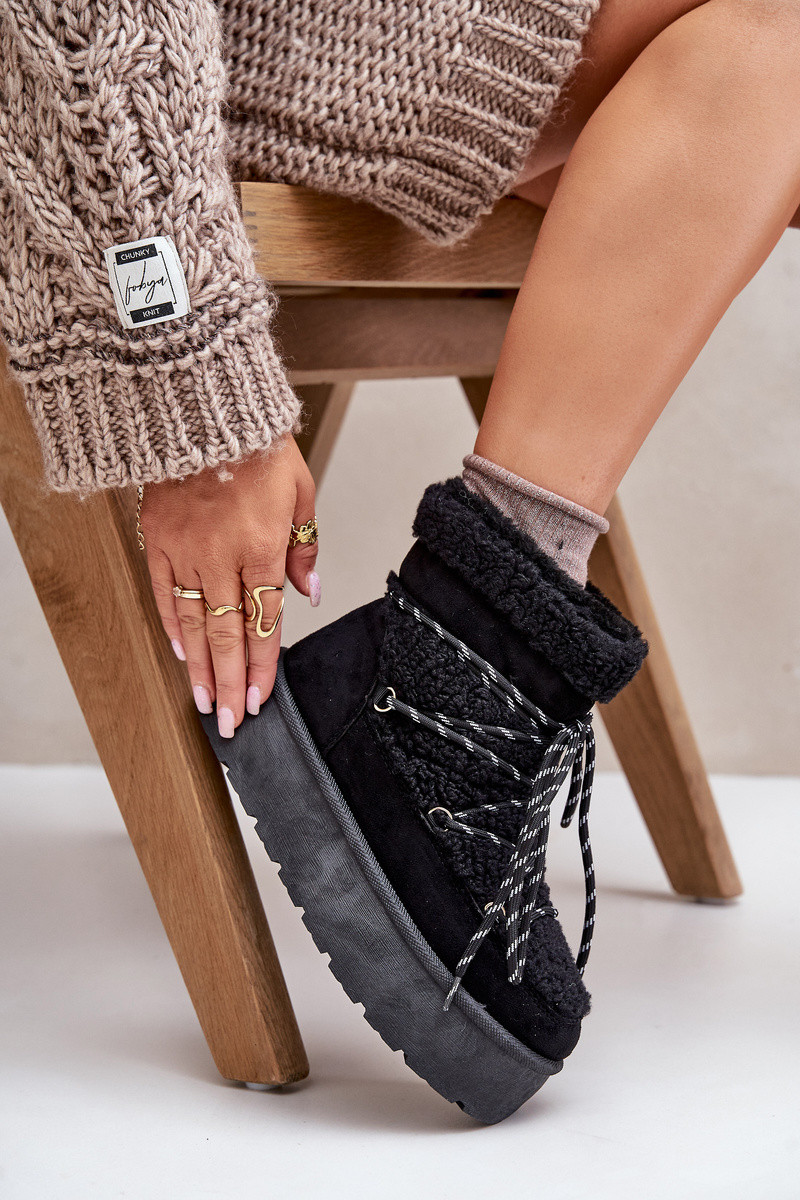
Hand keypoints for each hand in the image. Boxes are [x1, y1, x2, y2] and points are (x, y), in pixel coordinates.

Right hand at [140, 435, 318, 736]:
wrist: (205, 408)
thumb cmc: (258, 447)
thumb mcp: (301, 492)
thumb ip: (304, 548)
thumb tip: (309, 594)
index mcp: (262, 546)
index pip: (264, 622)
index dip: (261, 667)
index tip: (259, 700)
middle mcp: (223, 556)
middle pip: (228, 634)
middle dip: (230, 683)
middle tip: (230, 722)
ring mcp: (186, 550)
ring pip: (194, 623)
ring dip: (200, 667)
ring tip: (205, 702)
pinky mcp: (158, 539)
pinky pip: (165, 593)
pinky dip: (173, 626)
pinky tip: (180, 653)